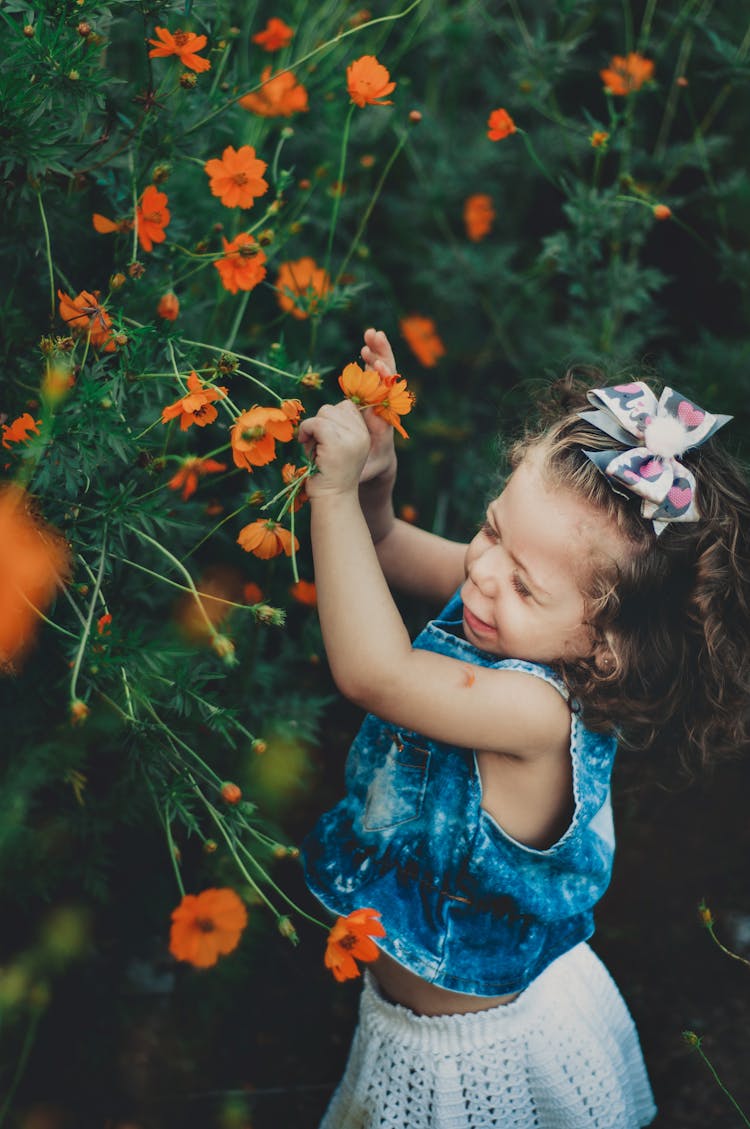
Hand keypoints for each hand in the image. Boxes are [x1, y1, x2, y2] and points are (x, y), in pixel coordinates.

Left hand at [298, 400, 370, 497]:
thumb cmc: (328, 474)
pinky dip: (306, 430)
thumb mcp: (339, 447)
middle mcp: (361, 434)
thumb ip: (337, 428)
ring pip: (324, 413)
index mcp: (364, 434)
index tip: (323, 436)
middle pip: (333, 408)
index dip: (330, 418)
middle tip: (317, 444)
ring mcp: (350, 438)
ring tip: (314, 448)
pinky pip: (316, 423)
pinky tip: (305, 443)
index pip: (347, 406)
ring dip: (312, 428)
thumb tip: (324, 410)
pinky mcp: (336, 443)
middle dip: (319, 423)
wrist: (332, 498)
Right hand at [359, 327, 397, 484]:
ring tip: (372, 333)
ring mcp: (378, 400)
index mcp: (383, 420)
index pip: (385, 396)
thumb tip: (362, 463)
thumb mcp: (368, 470)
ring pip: (381, 373)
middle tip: (375, 337)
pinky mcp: (371, 398)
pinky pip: (373, 376)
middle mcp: (383, 407)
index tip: (378, 365)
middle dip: (382, 356)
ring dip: (378, 352)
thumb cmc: (371, 468)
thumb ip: (365, 466)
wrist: (378, 465)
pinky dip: (371, 361)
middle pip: (387, 377)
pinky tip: (367, 346)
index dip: (383, 380)